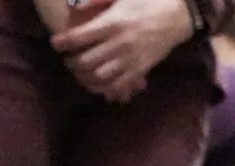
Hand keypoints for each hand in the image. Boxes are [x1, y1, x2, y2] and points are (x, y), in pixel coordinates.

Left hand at [52, 0, 193, 102]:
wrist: (178, 15)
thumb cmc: (148, 0)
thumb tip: (75, 7)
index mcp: (112, 22)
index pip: (80, 37)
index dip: (63, 42)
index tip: (55, 43)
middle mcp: (119, 43)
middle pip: (85, 61)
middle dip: (72, 62)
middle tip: (68, 59)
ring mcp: (130, 59)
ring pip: (98, 77)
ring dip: (84, 77)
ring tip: (80, 72)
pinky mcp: (140, 70)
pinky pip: (117, 86)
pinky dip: (103, 88)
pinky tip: (97, 83)